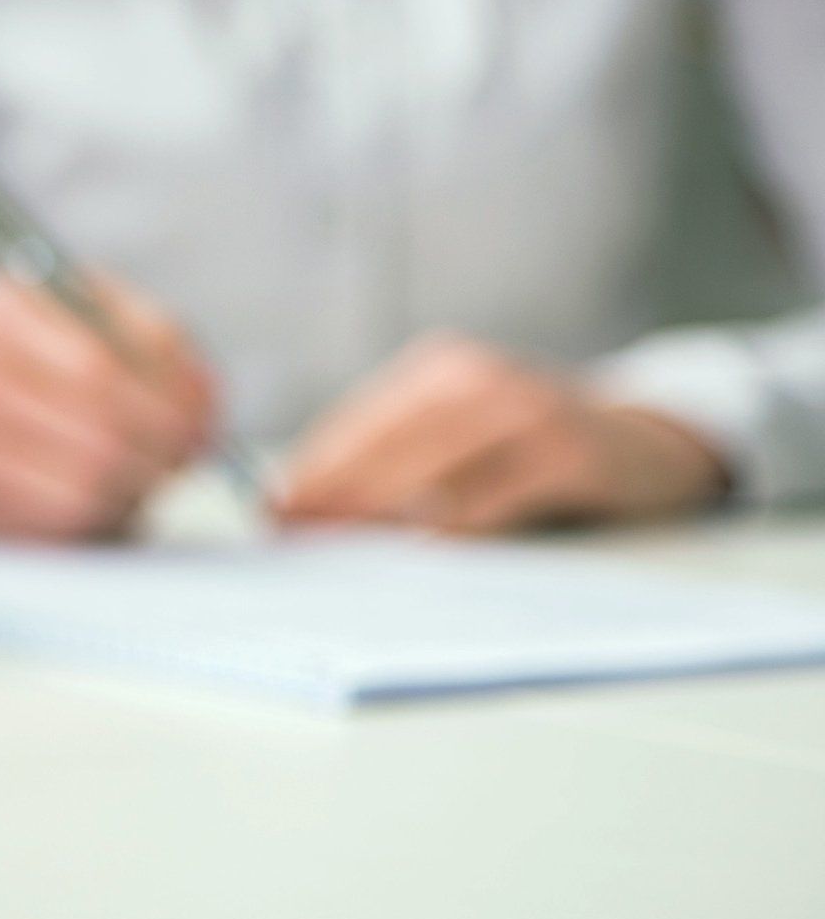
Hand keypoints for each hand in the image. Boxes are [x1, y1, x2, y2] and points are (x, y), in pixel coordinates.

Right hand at [0, 277, 213, 541]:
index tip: (196, 429)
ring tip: (139, 477)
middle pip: (91, 441)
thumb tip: (198, 413)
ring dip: (129, 496)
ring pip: (74, 497)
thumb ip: (158, 346)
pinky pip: (48, 533)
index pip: (98, 371)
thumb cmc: (48, 346)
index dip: (163, 409)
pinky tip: (100, 497)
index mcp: (0, 314)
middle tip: (177, 462)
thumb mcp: (100, 314)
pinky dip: (90, 522)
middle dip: (154, 461)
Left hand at [276, 333, 728, 534]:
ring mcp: (525, 411)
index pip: (359, 422)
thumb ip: (397, 457)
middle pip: (386, 442)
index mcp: (440, 370)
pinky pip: (494, 494)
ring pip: (431, 466)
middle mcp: (477, 380)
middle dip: (331, 491)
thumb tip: (306, 505)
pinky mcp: (565, 452)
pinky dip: (452, 523)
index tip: (271, 509)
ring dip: (377, 508)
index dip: (312, 467)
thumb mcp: (463, 434)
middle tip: (288, 532)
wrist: (648, 439)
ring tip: (333, 545)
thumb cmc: (532, 447)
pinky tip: (417, 548)